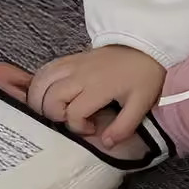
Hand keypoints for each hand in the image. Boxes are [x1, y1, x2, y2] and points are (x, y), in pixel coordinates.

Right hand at [4, 46, 164, 145]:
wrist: (147, 45)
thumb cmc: (144, 74)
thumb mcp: (141, 103)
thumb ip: (124, 126)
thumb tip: (106, 143)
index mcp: (99, 86)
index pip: (73, 113)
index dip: (78, 126)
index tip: (91, 127)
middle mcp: (81, 74)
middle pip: (50, 97)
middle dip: (53, 115)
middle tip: (69, 119)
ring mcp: (75, 63)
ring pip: (42, 81)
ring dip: (41, 99)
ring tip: (54, 109)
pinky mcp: (73, 57)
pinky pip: (47, 69)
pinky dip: (41, 83)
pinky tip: (49, 94)